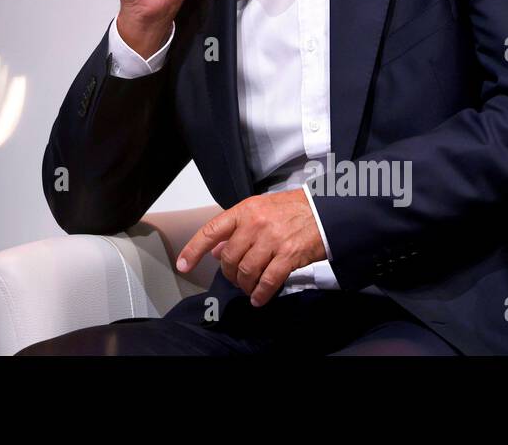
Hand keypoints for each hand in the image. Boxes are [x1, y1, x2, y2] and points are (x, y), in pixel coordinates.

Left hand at [175, 189, 326, 306]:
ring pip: (247, 271)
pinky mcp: (288, 254)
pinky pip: (268, 280)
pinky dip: (261, 293)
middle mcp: (255, 223)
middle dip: (230, 274)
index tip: (183, 265)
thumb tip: (215, 250)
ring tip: (249, 289)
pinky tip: (260, 298)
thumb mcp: (259, 210)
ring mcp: (272, 239)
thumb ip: (236, 229)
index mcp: (245, 210)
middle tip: (236, 279)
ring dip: (245, 285)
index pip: (211, 231)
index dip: (193, 250)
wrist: (324, 211)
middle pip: (229, 258)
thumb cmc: (292, 209)